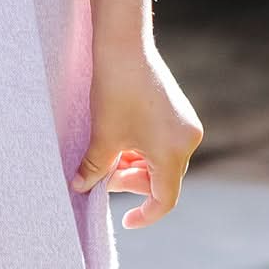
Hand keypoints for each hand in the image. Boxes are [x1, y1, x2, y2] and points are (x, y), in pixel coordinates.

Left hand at [72, 40, 202, 227]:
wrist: (124, 46)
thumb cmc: (114, 91)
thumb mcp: (103, 135)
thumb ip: (94, 168)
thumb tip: (80, 188)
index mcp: (174, 153)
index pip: (165, 199)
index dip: (145, 214)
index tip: (126, 222)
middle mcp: (188, 141)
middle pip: (162, 179)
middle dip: (132, 182)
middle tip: (103, 175)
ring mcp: (186, 126)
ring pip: (161, 161)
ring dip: (135, 165)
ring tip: (108, 154)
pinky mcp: (179, 113)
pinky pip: (163, 143)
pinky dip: (142, 149)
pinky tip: (119, 139)